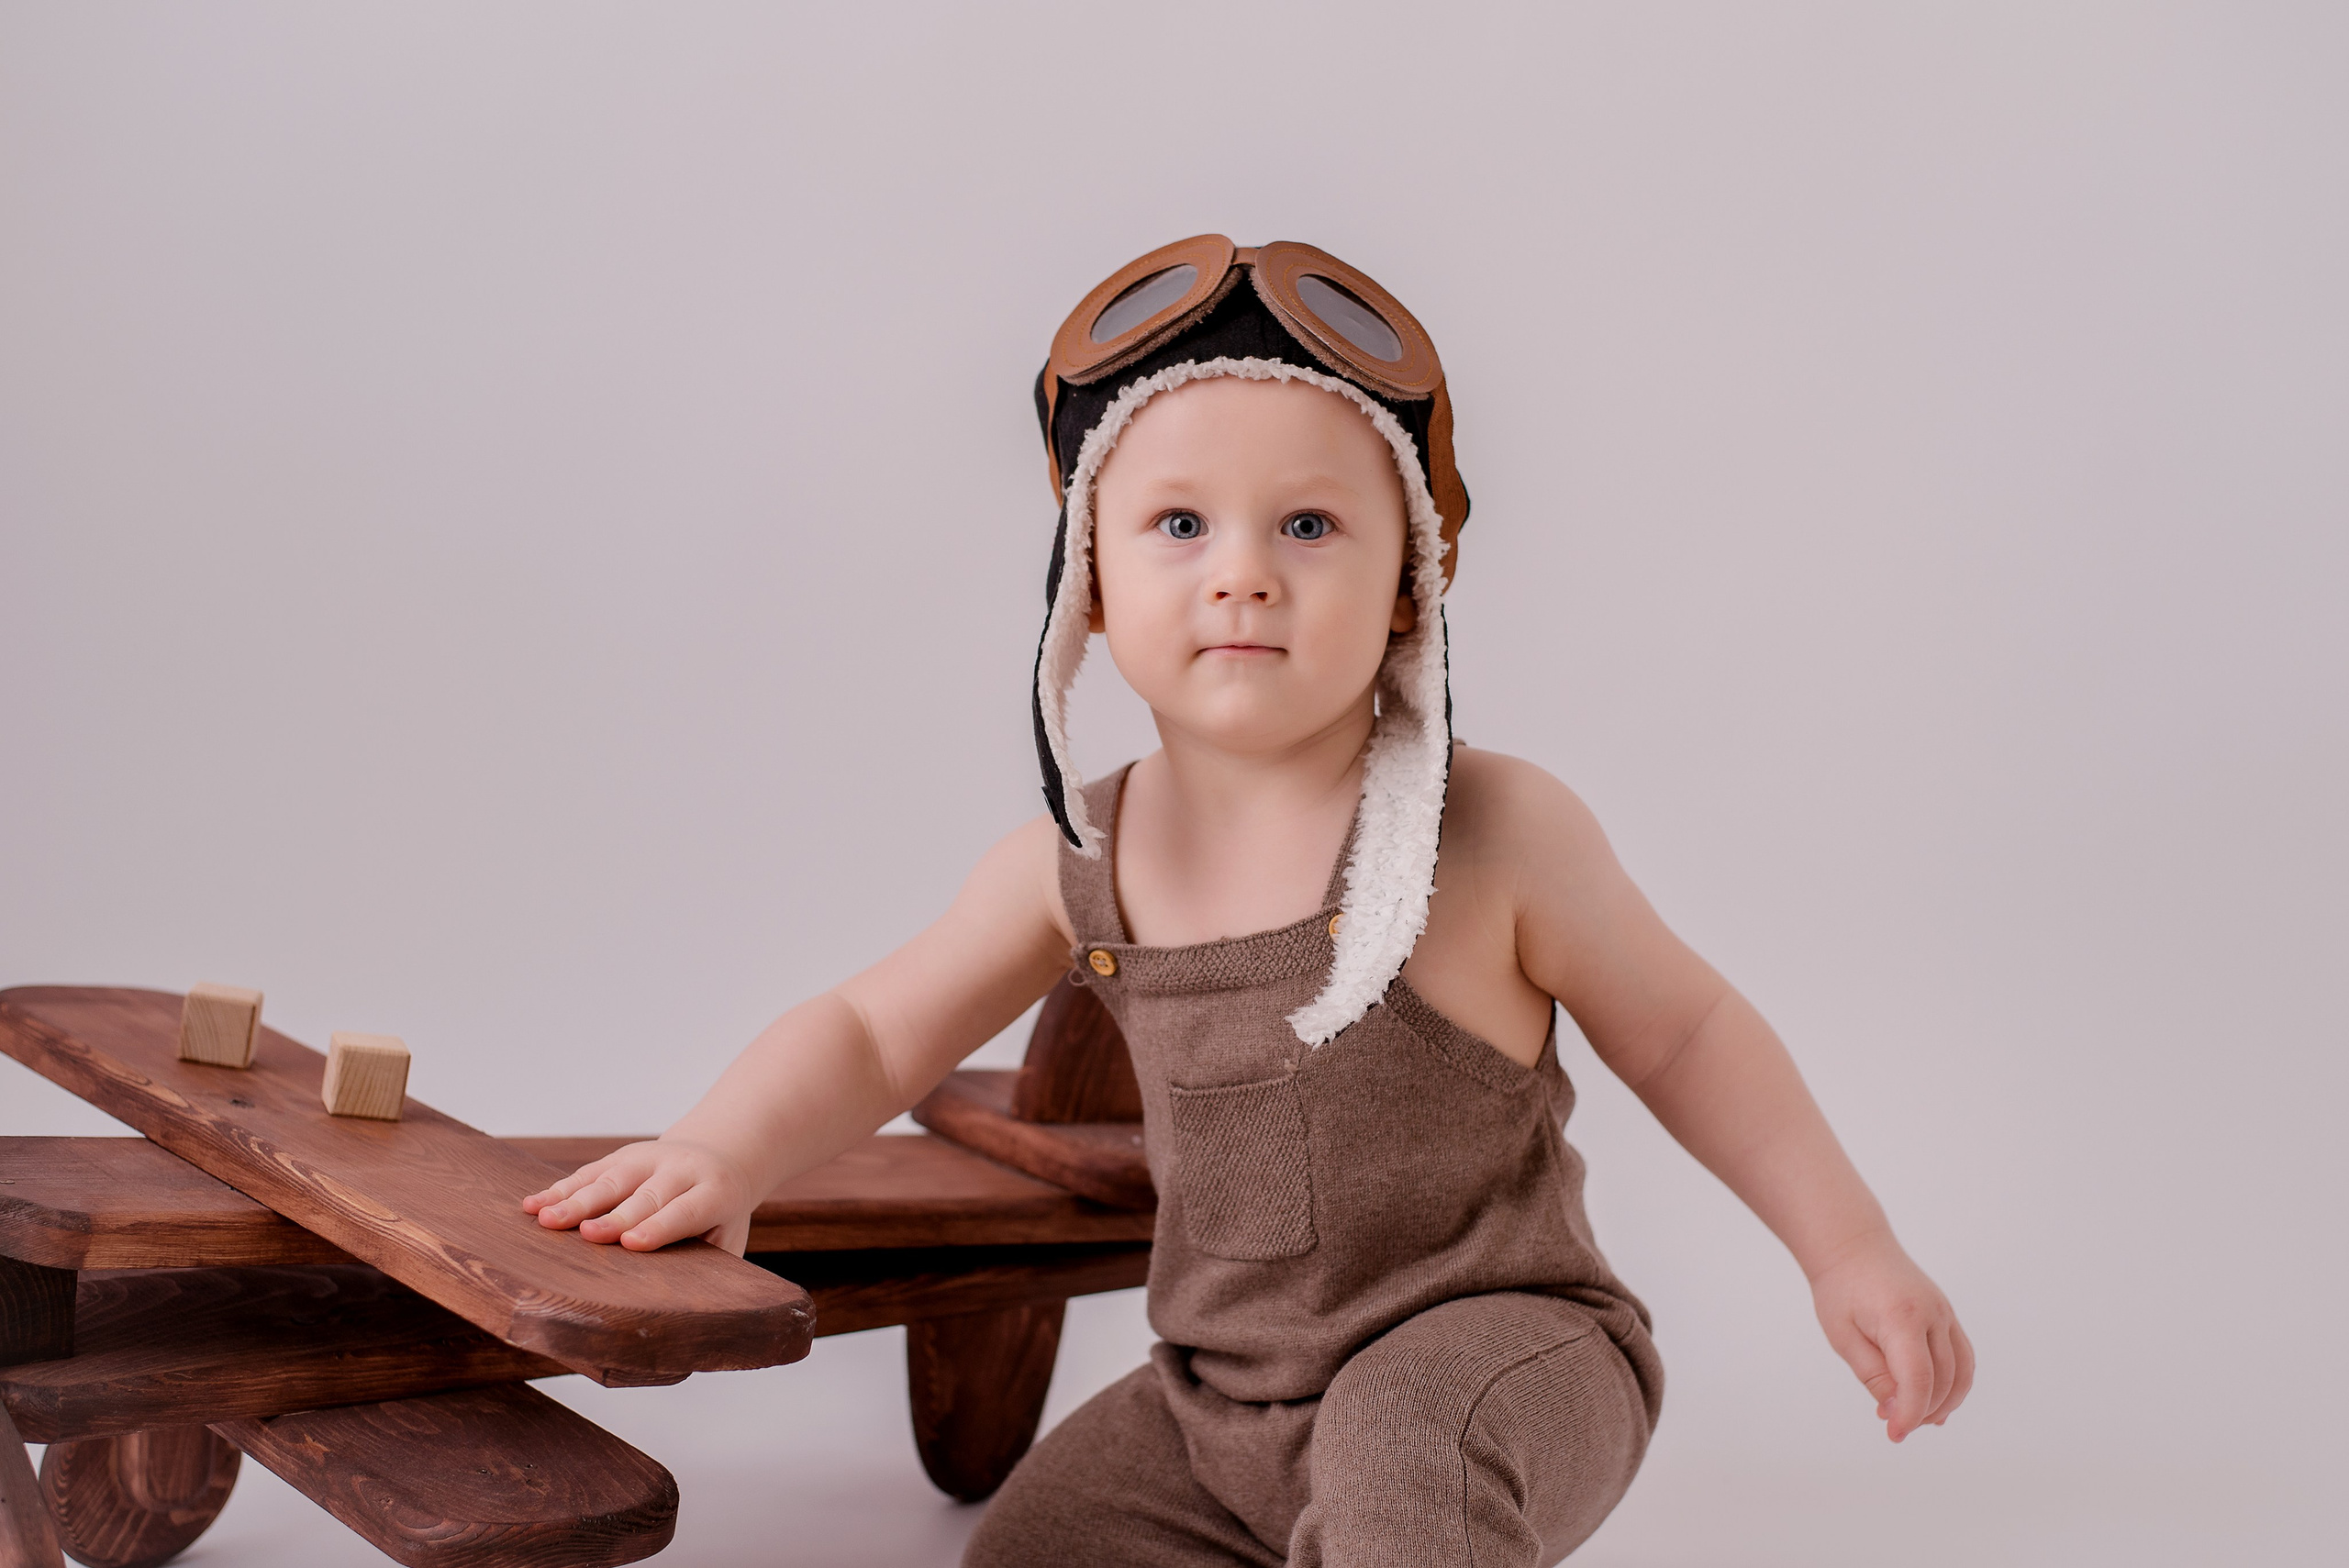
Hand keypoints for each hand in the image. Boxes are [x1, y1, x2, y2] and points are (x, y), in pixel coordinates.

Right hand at [520, 1138, 755, 1254]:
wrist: (720, 1158)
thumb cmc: (720, 1214)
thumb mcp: (728, 1236)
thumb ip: (711, 1265)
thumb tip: (691, 1313)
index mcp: (713, 1192)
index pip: (685, 1211)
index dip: (658, 1226)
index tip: (631, 1243)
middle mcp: (680, 1169)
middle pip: (644, 1196)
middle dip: (615, 1216)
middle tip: (588, 1235)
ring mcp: (648, 1158)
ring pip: (609, 1181)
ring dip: (576, 1201)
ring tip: (547, 1220)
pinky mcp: (621, 1156)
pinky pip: (587, 1173)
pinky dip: (559, 1189)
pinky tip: (533, 1205)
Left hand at [1809, 1234, 1974, 1441]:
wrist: (1853, 1245)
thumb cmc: (1841, 1289)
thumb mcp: (1843, 1336)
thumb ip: (1873, 1376)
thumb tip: (1897, 1412)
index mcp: (1902, 1317)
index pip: (1918, 1378)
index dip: (1910, 1413)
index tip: (1895, 1434)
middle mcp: (1933, 1314)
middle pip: (1942, 1379)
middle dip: (1922, 1411)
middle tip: (1894, 1425)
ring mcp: (1946, 1313)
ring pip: (1961, 1372)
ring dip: (1944, 1403)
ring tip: (1916, 1419)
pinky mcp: (1948, 1315)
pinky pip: (1962, 1357)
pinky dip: (1954, 1384)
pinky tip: (1935, 1402)